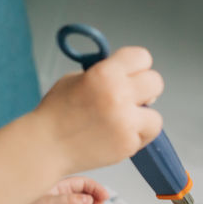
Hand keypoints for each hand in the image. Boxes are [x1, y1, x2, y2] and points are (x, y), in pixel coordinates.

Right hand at [36, 46, 163, 175]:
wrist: (46, 146)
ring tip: (123, 122)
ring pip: (156, 116)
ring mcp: (125, 122)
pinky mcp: (127, 144)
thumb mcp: (75, 79)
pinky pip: (145, 137)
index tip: (132, 73)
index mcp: (105, 73)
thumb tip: (127, 75)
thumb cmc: (56, 114)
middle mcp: (119, 95)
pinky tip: (116, 136)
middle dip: (145, 90)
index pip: (142, 57)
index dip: (137, 66)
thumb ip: (104, 73)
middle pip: (155, 82)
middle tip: (132, 99)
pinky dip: (134, 137)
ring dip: (143, 118)